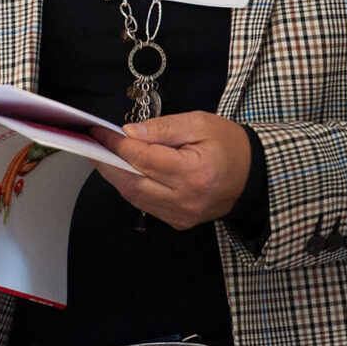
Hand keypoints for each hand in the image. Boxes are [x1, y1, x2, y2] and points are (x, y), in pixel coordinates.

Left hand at [91, 111, 252, 230]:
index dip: (116, 145)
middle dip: (107, 163)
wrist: (254, 175)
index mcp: (193, 172)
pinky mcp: (179, 221)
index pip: (143, 159)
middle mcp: (186, 199)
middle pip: (132, 183)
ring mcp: (182, 215)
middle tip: (92, 145)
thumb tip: (130, 133)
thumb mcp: (200, 123)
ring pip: (135, 197)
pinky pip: (146, 205)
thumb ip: (163, 128)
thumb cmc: (229, 145)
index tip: (99, 132)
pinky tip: (125, 171)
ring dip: (116, 177)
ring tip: (104, 156)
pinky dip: (131, 187)